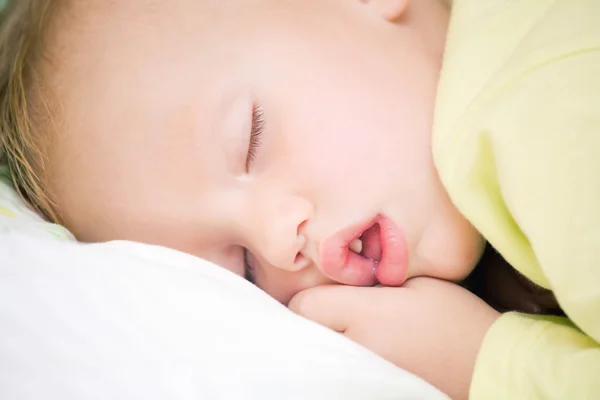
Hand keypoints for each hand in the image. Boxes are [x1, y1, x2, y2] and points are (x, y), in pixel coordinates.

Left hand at [288, 277, 499, 399]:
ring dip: (329, 338)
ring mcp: (366, 371)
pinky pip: (342, 369)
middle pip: (309, 330)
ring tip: (351, 328)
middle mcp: (360, 345)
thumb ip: (373, 278)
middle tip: (335, 308)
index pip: (306, 305)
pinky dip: (344, 358)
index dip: (310, 295)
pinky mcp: (373, 387)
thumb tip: (342, 278)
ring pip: (323, 352)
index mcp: (369, 313)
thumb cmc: (454, 315)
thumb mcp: (416, 282)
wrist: (486, 363)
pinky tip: (362, 348)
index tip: (325, 291)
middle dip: (316, 318)